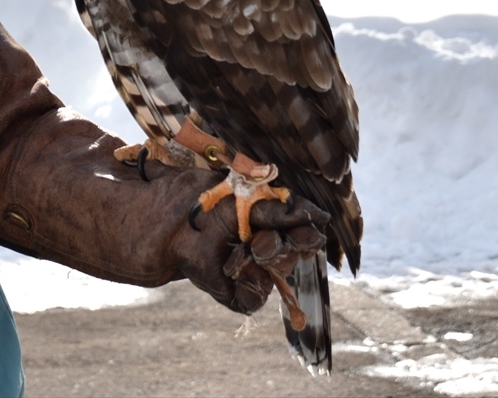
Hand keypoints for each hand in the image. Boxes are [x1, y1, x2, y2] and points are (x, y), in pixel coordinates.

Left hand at [168, 169, 329, 313]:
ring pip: (278, 275)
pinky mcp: (241, 295)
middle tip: (259, 240)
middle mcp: (271, 253)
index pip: (307, 235)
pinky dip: (246, 277)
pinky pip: (257, 295)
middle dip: (282, 246)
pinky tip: (231, 265)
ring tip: (242, 247)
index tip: (306, 230)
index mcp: (278, 227)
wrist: (177, 223)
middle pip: (296, 256)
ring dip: (261, 258)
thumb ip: (283, 211)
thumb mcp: (250, 201)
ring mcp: (257, 274)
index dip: (307, 235)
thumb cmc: (212, 205)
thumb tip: (320, 216)